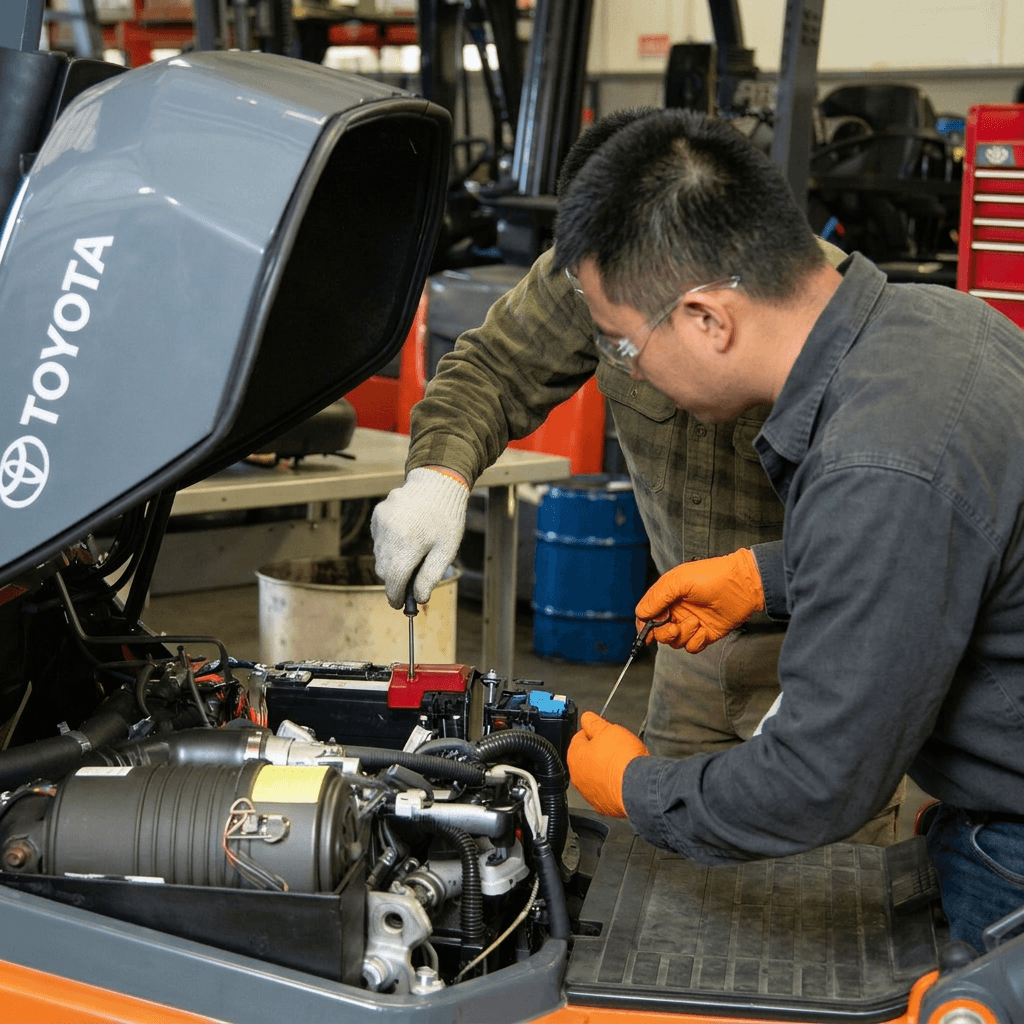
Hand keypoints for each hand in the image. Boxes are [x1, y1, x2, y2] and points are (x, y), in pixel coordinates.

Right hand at [371, 466, 469, 606]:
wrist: (438, 483)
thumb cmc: (447, 519)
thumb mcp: (445, 551)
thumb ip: (429, 577)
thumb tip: (418, 599)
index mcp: (408, 545)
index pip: (393, 581)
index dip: (395, 596)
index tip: (399, 605)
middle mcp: (389, 534)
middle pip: (384, 570)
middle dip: (395, 580)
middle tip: (410, 582)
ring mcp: (381, 524)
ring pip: (379, 556)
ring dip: (391, 562)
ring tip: (413, 552)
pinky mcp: (377, 515)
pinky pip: (378, 540)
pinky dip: (388, 545)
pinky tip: (406, 536)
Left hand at [567, 711, 648, 817]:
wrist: (639, 788)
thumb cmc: (622, 761)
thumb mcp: (608, 729)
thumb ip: (594, 722)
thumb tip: (587, 717)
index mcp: (575, 756)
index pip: (580, 737)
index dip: (594, 732)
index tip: (603, 732)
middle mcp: (578, 777)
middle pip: (588, 758)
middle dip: (600, 751)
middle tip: (615, 747)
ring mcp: (590, 793)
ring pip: (596, 775)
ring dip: (606, 769)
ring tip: (622, 764)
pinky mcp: (603, 806)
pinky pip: (606, 791)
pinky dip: (613, 785)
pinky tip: (624, 779)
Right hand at [635, 548, 763, 652]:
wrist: (743, 586)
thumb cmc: (713, 576)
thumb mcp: (679, 580)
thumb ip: (657, 597)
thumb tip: (641, 613)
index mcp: (668, 596)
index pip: (647, 614)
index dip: (644, 624)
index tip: (647, 630)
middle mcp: (677, 611)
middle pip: (658, 632)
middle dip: (663, 633)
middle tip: (673, 627)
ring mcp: (691, 623)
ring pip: (674, 641)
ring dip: (683, 635)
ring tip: (695, 622)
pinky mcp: (705, 634)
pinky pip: (691, 647)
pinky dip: (695, 642)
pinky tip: (703, 630)